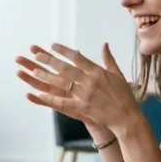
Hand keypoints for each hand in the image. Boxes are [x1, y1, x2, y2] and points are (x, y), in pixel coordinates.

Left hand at [16, 42, 139, 134]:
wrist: (126, 116)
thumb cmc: (124, 95)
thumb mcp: (118, 74)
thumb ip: (109, 59)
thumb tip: (104, 44)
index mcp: (98, 72)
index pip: (78, 58)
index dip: (64, 51)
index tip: (52, 45)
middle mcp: (90, 81)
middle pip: (66, 68)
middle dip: (50, 61)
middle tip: (37, 55)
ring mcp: (85, 95)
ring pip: (62, 83)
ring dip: (47, 76)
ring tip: (35, 70)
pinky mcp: (81, 107)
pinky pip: (62, 102)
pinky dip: (50, 98)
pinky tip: (39, 94)